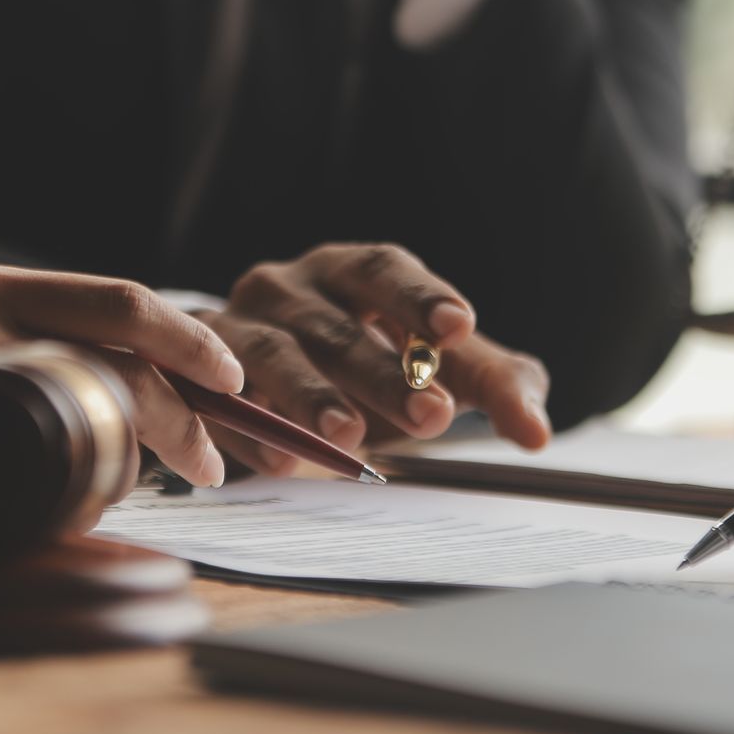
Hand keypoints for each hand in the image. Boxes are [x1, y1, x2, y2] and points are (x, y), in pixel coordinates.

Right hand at [200, 243, 550, 471]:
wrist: (260, 383)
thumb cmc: (366, 364)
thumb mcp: (433, 369)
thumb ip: (491, 387)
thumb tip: (538, 433)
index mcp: (349, 272)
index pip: (386, 269)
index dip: (421, 297)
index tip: (460, 327)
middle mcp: (287, 287)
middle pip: (336, 325)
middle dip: (385, 372)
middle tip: (433, 416)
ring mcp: (233, 328)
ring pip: (271, 356)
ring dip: (311, 398)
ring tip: (349, 440)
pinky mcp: (195, 378)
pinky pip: (221, 402)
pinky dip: (254, 433)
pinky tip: (285, 464)